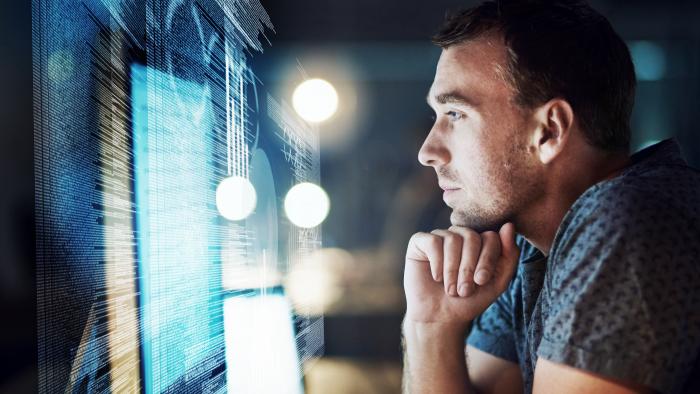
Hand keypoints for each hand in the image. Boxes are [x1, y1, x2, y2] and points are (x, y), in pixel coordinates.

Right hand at [403, 223, 519, 329]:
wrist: (440, 317)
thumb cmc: (468, 300)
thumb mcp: (497, 282)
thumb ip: (509, 256)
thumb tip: (509, 225)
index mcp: (480, 241)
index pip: (490, 237)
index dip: (487, 259)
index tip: (481, 282)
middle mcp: (460, 235)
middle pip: (472, 237)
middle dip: (469, 267)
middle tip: (464, 290)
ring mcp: (439, 237)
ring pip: (452, 239)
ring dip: (452, 270)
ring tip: (450, 289)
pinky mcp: (420, 242)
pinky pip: (433, 242)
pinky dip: (437, 263)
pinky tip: (436, 277)